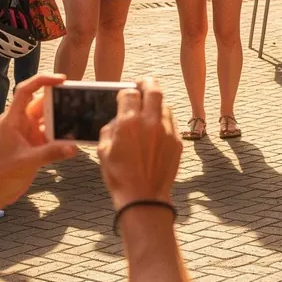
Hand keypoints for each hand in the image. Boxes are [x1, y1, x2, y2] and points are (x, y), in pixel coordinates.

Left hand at [0, 74, 77, 206]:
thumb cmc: (0, 174)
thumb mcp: (27, 162)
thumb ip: (52, 153)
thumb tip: (73, 147)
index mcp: (12, 120)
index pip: (26, 91)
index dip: (43, 80)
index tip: (62, 80)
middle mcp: (20, 123)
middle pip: (42, 104)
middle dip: (59, 101)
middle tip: (79, 100)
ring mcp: (27, 134)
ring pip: (48, 120)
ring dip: (62, 120)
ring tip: (80, 120)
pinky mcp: (33, 146)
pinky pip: (50, 135)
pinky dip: (61, 137)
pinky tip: (73, 140)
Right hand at [98, 78, 181, 210]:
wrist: (144, 198)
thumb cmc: (119, 176)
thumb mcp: (104, 151)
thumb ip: (110, 128)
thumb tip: (117, 119)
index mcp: (129, 122)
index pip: (129, 92)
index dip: (125, 92)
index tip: (124, 95)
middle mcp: (150, 122)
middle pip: (153, 89)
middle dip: (146, 83)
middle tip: (142, 84)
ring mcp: (167, 130)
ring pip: (164, 105)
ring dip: (156, 104)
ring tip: (148, 111)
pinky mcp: (177, 141)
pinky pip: (171, 122)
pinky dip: (163, 121)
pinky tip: (156, 129)